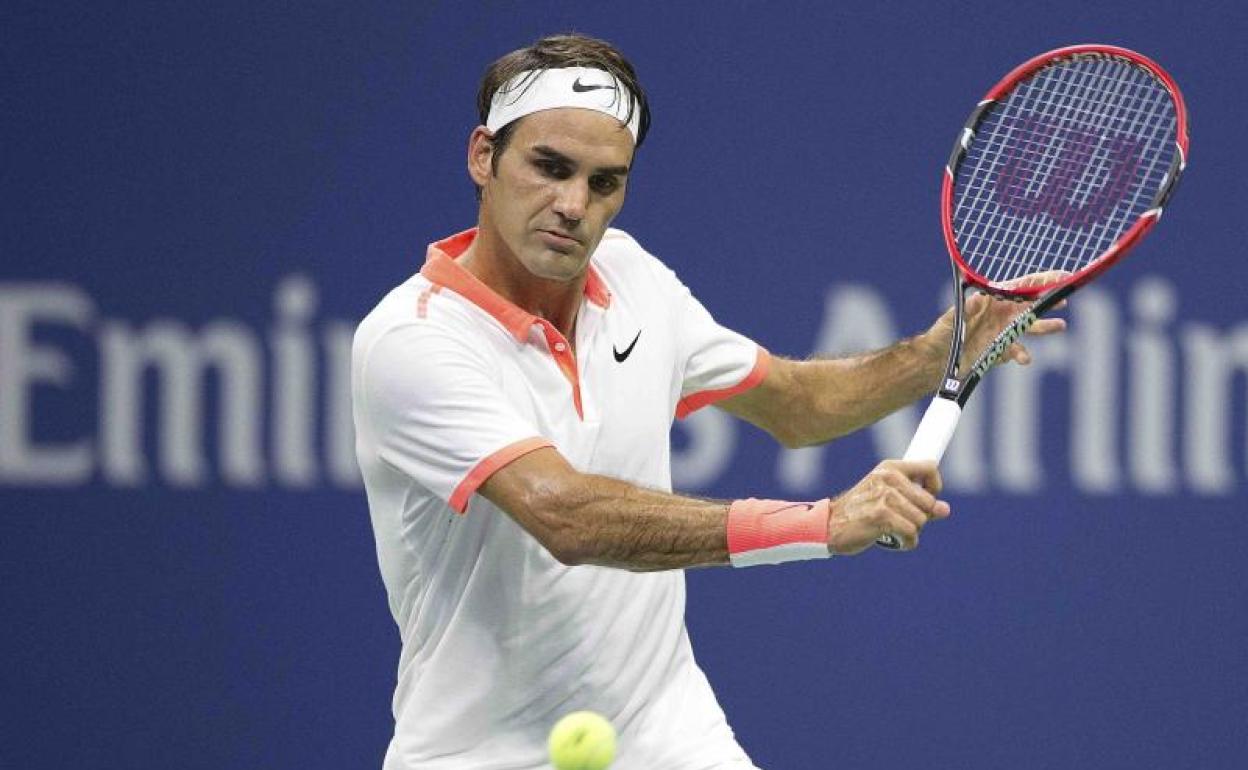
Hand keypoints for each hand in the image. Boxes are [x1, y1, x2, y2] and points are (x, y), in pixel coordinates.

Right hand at [826, 460, 950, 553]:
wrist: (827, 526)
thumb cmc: (858, 513)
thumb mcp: (886, 499)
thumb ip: (916, 501)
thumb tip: (945, 510)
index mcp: (889, 468)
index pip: (930, 468)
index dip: (934, 487)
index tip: (925, 501)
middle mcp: (888, 478)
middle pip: (929, 502)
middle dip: (919, 518)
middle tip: (898, 522)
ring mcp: (885, 496)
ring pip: (921, 520)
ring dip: (910, 532)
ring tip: (890, 531)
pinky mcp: (882, 516)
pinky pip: (912, 533)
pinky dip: (905, 543)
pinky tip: (890, 541)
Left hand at [926, 271, 1068, 372]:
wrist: (937, 361)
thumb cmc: (942, 333)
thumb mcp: (950, 319)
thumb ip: (965, 310)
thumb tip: (977, 298)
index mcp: (993, 299)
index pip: (1022, 286)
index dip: (1043, 280)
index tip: (1062, 276)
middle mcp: (1003, 314)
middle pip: (1032, 304)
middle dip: (1049, 301)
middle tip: (1065, 299)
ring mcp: (1005, 332)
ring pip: (1031, 327)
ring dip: (1046, 327)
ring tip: (1061, 325)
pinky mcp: (1003, 351)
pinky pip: (1018, 351)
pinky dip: (1023, 355)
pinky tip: (1025, 359)